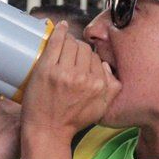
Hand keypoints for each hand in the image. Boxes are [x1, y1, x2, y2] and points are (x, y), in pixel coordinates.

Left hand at [20, 21, 120, 142]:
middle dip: (78, 50)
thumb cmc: (72, 122)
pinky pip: (56, 42)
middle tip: (68, 56)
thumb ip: (112, 88)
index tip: (79, 61)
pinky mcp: (46, 69)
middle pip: (84, 49)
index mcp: (98, 85)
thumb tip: (106, 66)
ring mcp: (64, 73)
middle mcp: (84, 78)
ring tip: (62, 47)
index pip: (96, 58)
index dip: (87, 59)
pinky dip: (58, 31)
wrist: (47, 132)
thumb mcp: (101, 108)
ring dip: (67, 42)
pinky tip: (60, 27)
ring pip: (71, 44)